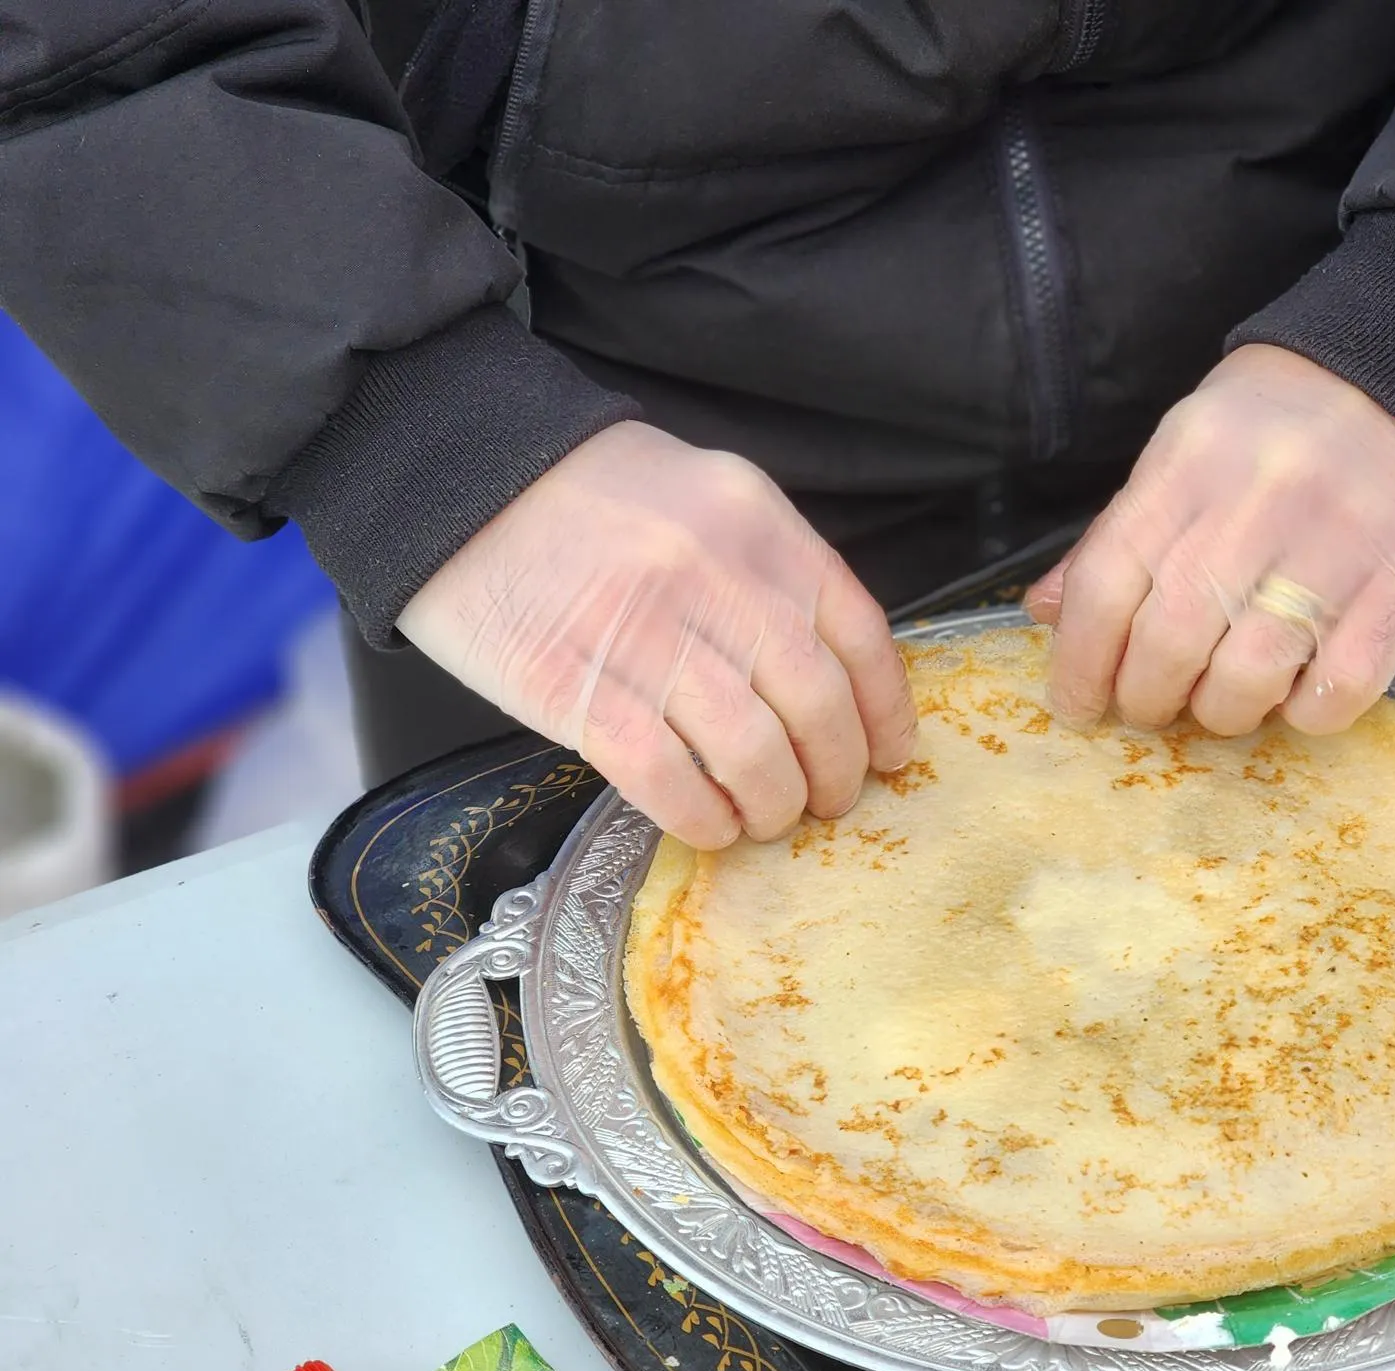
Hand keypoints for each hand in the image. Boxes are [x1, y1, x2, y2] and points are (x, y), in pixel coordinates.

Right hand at [398, 421, 916, 847]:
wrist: (459, 477)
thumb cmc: (589, 494)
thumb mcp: (707, 497)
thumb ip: (771, 569)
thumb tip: (826, 668)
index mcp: (760, 527)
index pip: (859, 635)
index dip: (886, 711)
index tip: (890, 755)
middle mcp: (717, 580)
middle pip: (816, 706)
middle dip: (836, 772)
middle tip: (828, 800)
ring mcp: (648, 637)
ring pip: (753, 754)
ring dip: (775, 805)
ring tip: (768, 817)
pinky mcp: (579, 691)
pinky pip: (669, 780)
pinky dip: (704, 818)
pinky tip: (710, 826)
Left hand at [1025, 345, 1394, 735]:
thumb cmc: (1281, 423)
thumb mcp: (1186, 448)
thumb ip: (1119, 532)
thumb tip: (1046, 612)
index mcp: (1188, 466)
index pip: (1108, 583)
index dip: (1080, 662)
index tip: (1077, 703)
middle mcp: (1254, 506)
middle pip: (1170, 640)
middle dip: (1146, 696)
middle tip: (1150, 706)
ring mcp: (1332, 550)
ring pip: (1248, 676)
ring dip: (1221, 712)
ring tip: (1221, 703)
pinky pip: (1340, 688)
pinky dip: (1306, 713)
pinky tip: (1296, 696)